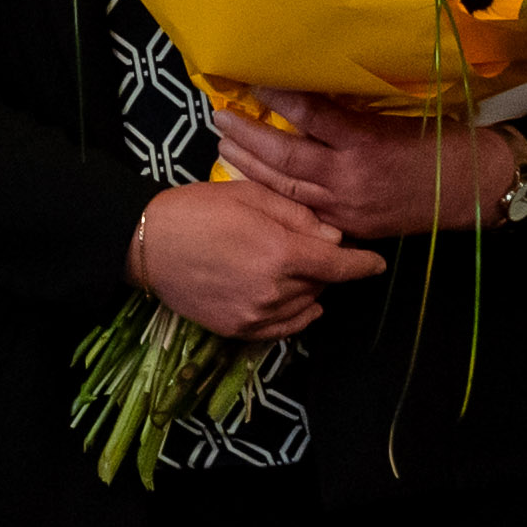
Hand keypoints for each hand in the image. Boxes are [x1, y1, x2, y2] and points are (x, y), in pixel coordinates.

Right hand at [129, 172, 378, 337]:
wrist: (148, 243)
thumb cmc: (199, 209)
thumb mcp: (251, 196)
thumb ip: (298, 217)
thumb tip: (334, 238)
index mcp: (279, 253)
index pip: (338, 265)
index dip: (362, 265)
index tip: (378, 264)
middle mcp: (273, 291)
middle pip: (320, 285)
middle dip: (325, 267)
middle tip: (313, 248)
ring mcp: (254, 315)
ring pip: (303, 307)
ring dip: (309, 289)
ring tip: (295, 269)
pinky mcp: (237, 330)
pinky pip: (281, 328)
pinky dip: (295, 315)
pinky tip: (294, 302)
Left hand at [198, 82, 517, 237]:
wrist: (473, 190)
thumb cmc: (441, 141)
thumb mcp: (397, 116)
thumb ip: (352, 111)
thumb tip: (307, 89)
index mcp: (366, 142)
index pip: (310, 115)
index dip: (277, 98)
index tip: (251, 81)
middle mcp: (350, 177)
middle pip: (285, 158)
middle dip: (247, 137)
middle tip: (219, 115)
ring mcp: (347, 207)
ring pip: (286, 189)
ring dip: (250, 167)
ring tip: (224, 146)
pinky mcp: (350, 226)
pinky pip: (302, 211)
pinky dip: (273, 196)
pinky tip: (254, 184)